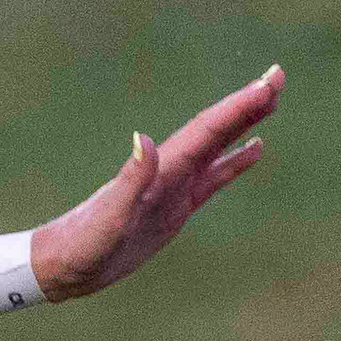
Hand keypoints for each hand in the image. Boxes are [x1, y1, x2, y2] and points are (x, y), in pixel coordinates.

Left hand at [32, 67, 283, 302]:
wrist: (62, 265)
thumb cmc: (81, 245)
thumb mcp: (107, 218)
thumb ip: (129, 181)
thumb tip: (145, 140)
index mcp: (160, 170)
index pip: (206, 131)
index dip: (238, 108)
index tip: (266, 86)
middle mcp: (169, 170)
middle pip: (215, 129)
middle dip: (247, 103)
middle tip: (278, 75)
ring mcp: (174, 187)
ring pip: (218, 147)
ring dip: (243, 123)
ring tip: (272, 100)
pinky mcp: (175, 206)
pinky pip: (213, 177)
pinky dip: (234, 160)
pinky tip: (253, 149)